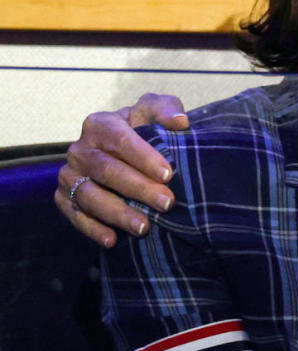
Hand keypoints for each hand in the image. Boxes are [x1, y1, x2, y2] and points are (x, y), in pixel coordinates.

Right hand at [54, 94, 188, 247]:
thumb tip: (180, 122)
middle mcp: (80, 149)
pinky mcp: (64, 197)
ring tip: (144, 227)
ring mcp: (70, 175)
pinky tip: (112, 240)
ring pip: (89, 195)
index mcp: (100, 124)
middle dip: (138, 188)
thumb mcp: (155, 112)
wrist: (124, 150)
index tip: (168, 174)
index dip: (143, 156)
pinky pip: (74, 214)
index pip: (119, 139)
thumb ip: (167, 110)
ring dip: (117, 213)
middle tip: (167, 203)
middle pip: (107, 170)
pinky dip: (92, 228)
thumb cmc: (143, 128)